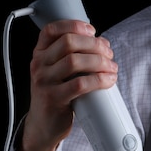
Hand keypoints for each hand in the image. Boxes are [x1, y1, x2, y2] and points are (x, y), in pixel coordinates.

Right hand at [19, 20, 117, 150]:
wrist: (44, 125)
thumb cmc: (57, 96)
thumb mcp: (57, 73)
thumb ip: (72, 57)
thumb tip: (102, 45)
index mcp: (40, 54)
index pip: (52, 30)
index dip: (74, 26)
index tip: (93, 31)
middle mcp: (39, 64)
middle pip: (69, 43)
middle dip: (94, 45)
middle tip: (109, 54)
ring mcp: (44, 82)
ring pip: (75, 62)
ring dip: (99, 62)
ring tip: (112, 68)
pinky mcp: (54, 99)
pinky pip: (79, 84)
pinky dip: (98, 80)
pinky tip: (109, 81)